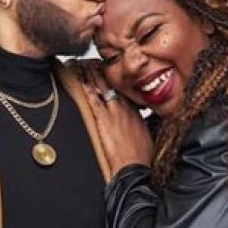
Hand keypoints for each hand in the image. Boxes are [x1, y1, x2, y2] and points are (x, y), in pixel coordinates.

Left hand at [81, 61, 153, 176]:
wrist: (134, 167)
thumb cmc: (142, 156)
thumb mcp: (146, 136)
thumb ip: (141, 125)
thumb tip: (139, 122)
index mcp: (136, 112)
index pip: (124, 89)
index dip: (115, 78)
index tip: (110, 69)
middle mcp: (126, 109)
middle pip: (112, 84)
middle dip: (102, 72)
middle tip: (93, 60)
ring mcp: (115, 113)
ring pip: (102, 88)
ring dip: (92, 75)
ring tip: (83, 64)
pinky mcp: (104, 121)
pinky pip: (94, 101)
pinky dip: (87, 90)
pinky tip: (81, 81)